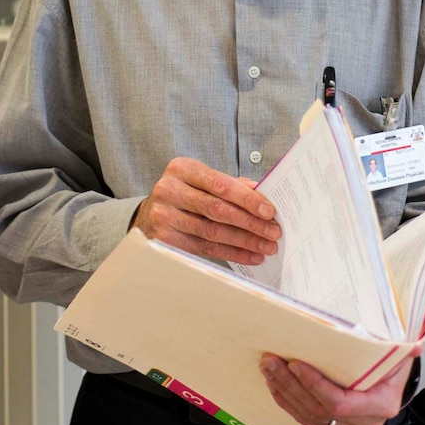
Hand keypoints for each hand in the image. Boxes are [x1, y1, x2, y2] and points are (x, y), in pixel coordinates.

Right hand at [131, 158, 280, 264]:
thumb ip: (230, 184)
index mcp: (182, 168)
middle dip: (250, 222)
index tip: (269, 211)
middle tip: (273, 231)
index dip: (247, 199)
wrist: (151, 211)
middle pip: (217, 209)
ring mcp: (164, 216)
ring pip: (212, 232)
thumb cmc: (185, 192)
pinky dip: (231, 254)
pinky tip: (249, 256)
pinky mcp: (165, 239)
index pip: (220, 184)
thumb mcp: (202, 179)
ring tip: (266, 246)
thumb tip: (263, 194)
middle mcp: (169, 190)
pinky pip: (204, 249)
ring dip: (244, 241)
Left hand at [259, 353, 417, 424]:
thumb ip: (403, 348)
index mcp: (381, 404)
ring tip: (268, 368)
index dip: (315, 385)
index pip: (341, 402)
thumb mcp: (398, 352)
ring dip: (284, 391)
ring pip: (310, 416)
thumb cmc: (392, 361)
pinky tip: (274, 385)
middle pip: (320, 409)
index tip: (295, 364)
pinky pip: (307, 420)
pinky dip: (287, 402)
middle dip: (291, 384)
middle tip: (271, 360)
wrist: (393, 380)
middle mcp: (365, 423)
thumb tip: (416, 346)